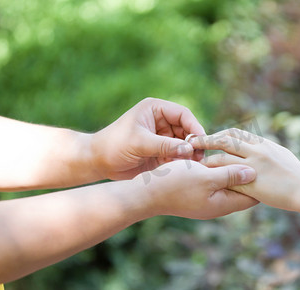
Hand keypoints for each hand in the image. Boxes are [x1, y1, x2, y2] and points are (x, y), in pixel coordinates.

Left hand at [91, 98, 205, 179]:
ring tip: (194, 164)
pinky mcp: (161, 152)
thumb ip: (165, 145)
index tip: (201, 141)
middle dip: (194, 142)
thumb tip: (190, 149)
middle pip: (187, 129)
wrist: (98, 162)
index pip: (183, 114)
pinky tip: (185, 169)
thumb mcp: (140, 143)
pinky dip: (183, 162)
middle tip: (200, 157)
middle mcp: (161, 121)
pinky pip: (178, 155)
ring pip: (185, 144)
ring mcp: (162, 137)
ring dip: (190, 153)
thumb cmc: (114, 145)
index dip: (194, 127)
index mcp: (155, 109)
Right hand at [135, 160, 258, 219]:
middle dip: (249, 175)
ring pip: (227, 185)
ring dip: (233, 171)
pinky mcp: (196, 194)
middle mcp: (217, 205)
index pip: (252, 197)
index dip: (262, 182)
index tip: (267, 166)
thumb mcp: (206, 177)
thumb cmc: (176, 184)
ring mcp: (206, 200)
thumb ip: (231, 175)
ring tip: (241, 154)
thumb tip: (254, 173)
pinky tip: (219, 158)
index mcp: (223, 204)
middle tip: (258, 157)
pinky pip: (215, 182)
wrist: (146, 193)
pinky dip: (219, 171)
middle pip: (242, 191)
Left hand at [189, 128, 299, 210]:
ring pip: (221, 159)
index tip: (208, 138)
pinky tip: (205, 181)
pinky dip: (215, 178)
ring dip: (206, 160)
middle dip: (205, 140)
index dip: (218, 135)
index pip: (234, 134)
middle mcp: (256, 151)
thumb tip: (256, 145)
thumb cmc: (297, 175)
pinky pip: (226, 178)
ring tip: (194, 164)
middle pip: (224, 141)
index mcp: (262, 143)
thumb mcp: (281, 154)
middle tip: (191, 143)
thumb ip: (265, 149)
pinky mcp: (251, 183)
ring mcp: (253, 166)